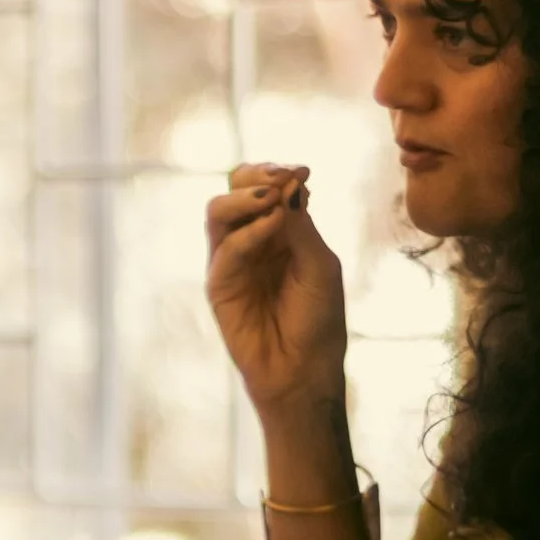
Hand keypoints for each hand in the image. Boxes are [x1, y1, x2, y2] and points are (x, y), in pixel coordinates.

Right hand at [204, 162, 349, 417]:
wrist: (303, 368)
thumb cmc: (318, 318)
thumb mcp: (320, 262)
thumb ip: (299, 223)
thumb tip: (285, 183)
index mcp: (280, 230)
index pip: (266, 184)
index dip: (278, 171)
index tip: (302, 172)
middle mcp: (252, 240)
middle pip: (235, 189)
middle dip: (256, 175)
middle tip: (281, 179)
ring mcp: (232, 261)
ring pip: (218, 211)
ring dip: (245, 197)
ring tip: (271, 199)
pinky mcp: (219, 285)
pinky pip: (224, 248)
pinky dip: (247, 233)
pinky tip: (270, 228)